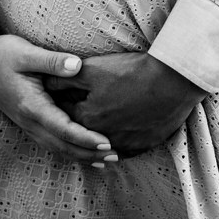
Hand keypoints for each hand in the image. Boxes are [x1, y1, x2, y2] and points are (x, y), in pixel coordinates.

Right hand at [0, 0, 115, 165]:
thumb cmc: (4, 54)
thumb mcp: (28, 53)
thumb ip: (53, 61)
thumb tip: (78, 66)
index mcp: (31, 106)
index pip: (63, 129)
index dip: (86, 138)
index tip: (107, 143)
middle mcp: (28, 120)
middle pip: (62, 146)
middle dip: (88, 154)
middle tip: (115, 158)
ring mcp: (26, 124)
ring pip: (56, 148)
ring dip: (80, 156)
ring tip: (104, 161)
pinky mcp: (27, 122)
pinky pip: (50, 143)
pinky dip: (68, 150)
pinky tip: (82, 152)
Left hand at [44, 52, 206, 157]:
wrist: (173, 81)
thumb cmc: (132, 72)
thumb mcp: (93, 69)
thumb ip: (65, 77)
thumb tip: (45, 83)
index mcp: (86, 118)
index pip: (64, 114)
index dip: (60, 103)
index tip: (59, 96)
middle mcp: (101, 138)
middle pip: (82, 132)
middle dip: (77, 122)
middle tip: (77, 109)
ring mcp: (124, 145)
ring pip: (103, 144)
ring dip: (98, 137)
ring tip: (99, 122)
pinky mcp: (143, 146)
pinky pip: (125, 149)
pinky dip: (120, 142)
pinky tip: (120, 132)